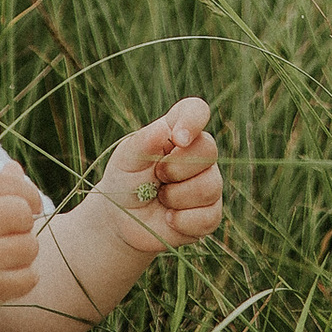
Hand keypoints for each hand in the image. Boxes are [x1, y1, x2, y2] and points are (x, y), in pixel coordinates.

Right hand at [0, 168, 45, 321]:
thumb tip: (16, 169)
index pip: (6, 183)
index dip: (26, 191)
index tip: (29, 204)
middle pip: (22, 212)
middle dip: (23, 222)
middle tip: (10, 233)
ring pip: (30, 246)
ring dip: (22, 252)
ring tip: (1, 256)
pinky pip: (30, 277)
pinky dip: (22, 277)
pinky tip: (3, 276)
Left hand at [93, 99, 223, 249]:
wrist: (120, 220)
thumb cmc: (125, 180)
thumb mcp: (126, 160)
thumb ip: (143, 143)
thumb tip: (163, 127)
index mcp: (177, 133)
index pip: (196, 111)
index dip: (193, 120)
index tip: (178, 139)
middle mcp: (198, 155)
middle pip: (208, 149)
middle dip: (176, 168)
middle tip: (157, 177)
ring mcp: (207, 184)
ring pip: (210, 186)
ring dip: (176, 197)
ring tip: (160, 199)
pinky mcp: (209, 214)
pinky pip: (208, 216)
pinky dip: (182, 221)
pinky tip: (168, 219)